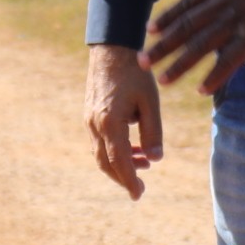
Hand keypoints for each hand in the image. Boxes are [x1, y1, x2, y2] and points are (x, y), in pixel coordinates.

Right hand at [86, 44, 163, 200]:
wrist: (111, 48)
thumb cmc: (135, 73)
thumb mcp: (150, 102)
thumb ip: (153, 132)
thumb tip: (155, 159)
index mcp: (110, 123)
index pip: (120, 161)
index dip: (129, 181)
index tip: (138, 195)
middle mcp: (95, 124)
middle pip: (105, 163)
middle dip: (122, 177)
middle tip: (139, 188)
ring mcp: (89, 119)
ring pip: (100, 153)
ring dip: (119, 163)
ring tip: (143, 162)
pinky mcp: (89, 113)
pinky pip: (98, 140)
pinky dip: (112, 150)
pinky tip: (130, 146)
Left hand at [142, 0, 244, 93]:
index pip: (186, 5)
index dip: (167, 19)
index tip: (150, 30)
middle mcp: (221, 3)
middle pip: (185, 28)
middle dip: (161, 46)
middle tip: (142, 61)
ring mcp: (236, 20)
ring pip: (200, 46)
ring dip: (179, 65)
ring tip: (162, 80)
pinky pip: (229, 60)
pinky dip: (214, 76)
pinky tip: (202, 90)